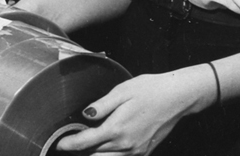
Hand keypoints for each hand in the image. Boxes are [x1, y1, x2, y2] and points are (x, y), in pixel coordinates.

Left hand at [52, 68, 217, 154]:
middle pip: (92, 155)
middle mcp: (125, 144)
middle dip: (79, 151)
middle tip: (71, 143)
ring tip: (86, 146)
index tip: (59, 143)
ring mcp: (135, 151)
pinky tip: (105, 148)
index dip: (67, 144)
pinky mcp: (143, 152)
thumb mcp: (123, 90)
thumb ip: (101, 105)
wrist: (179, 97)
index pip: (83, 143)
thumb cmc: (152, 90)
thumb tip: (85, 115)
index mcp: (116, 129)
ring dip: (93, 155)